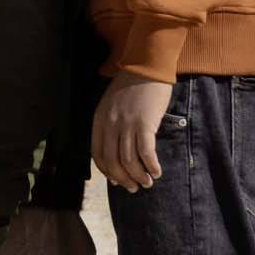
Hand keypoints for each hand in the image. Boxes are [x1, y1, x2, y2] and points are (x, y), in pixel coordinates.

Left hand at [92, 73, 173, 190]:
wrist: (146, 66)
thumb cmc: (132, 86)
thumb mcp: (112, 105)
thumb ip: (112, 126)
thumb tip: (119, 153)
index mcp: (100, 120)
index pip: (98, 155)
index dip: (107, 172)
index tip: (117, 181)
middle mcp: (110, 124)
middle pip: (113, 161)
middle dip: (124, 179)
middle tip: (135, 188)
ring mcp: (127, 124)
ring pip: (129, 160)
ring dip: (139, 176)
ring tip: (148, 182)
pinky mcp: (145, 123)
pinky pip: (146, 152)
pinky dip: (151, 166)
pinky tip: (157, 172)